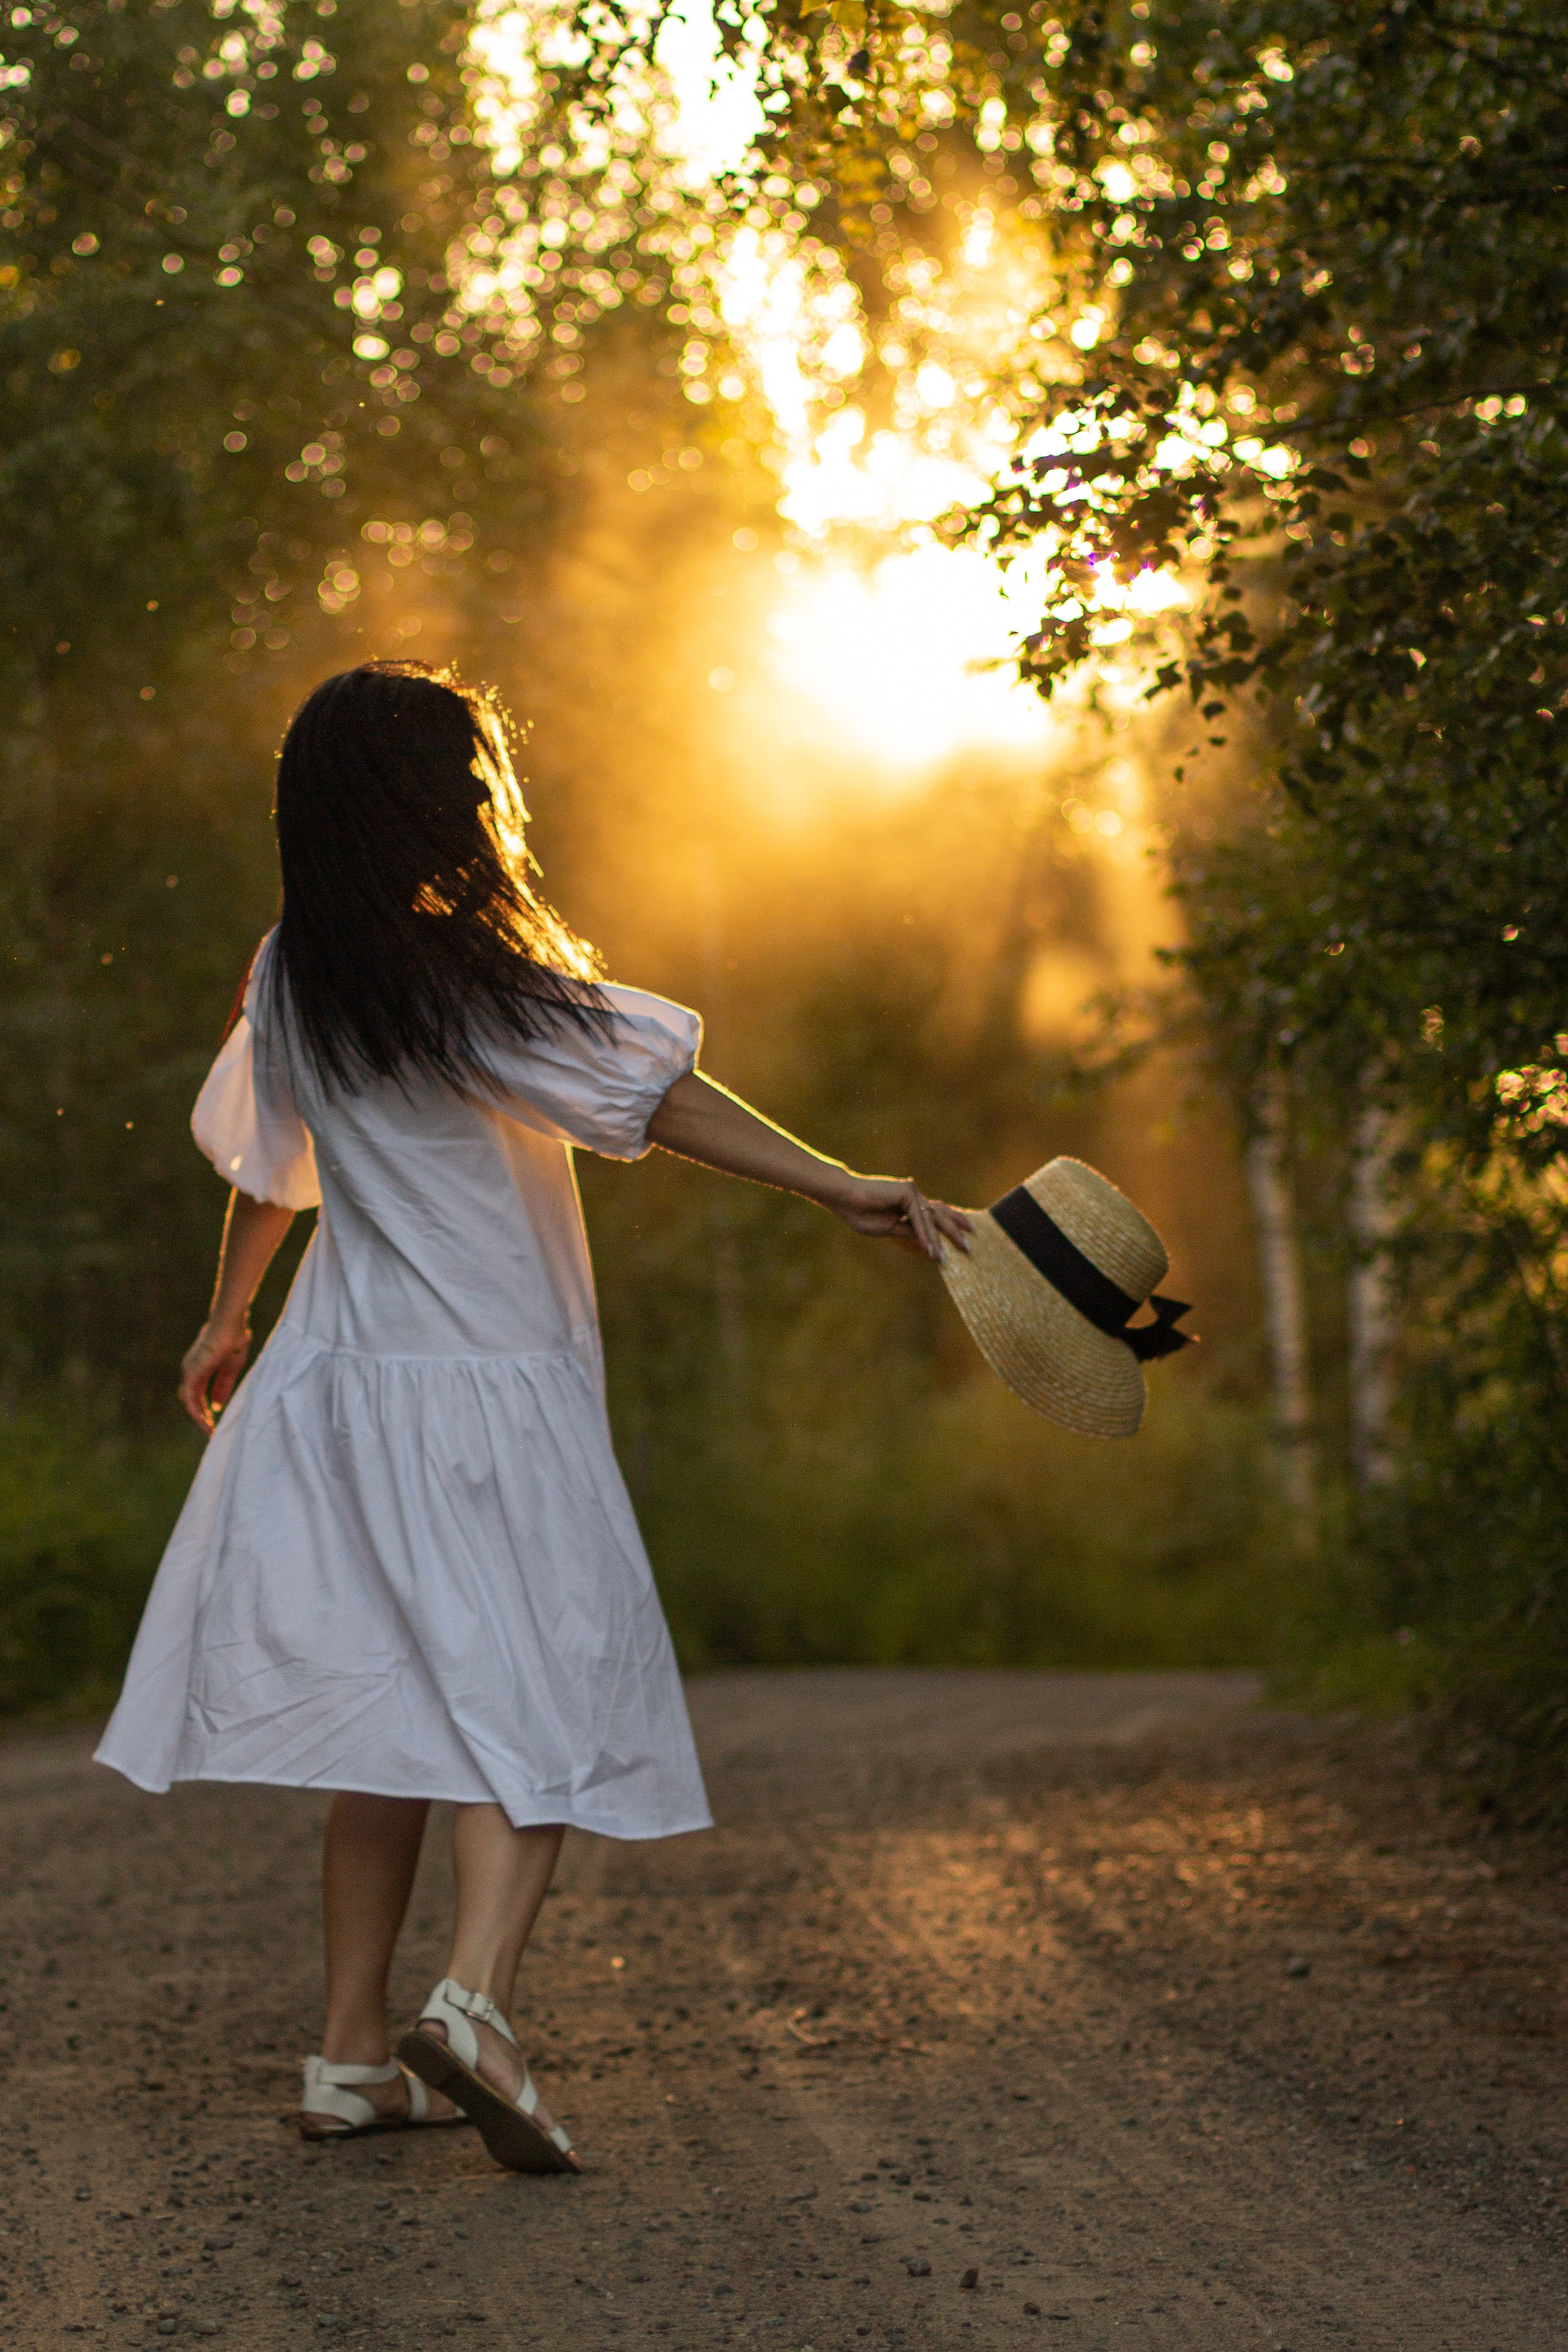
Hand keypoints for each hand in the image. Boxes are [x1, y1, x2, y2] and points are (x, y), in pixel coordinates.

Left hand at [179, 1319, 251, 1431]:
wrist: (230, 1326)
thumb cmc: (233, 1342)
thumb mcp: (230, 1369)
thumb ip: (223, 1387)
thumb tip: (217, 1405)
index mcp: (199, 1369)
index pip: (197, 1394)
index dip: (205, 1409)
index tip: (213, 1421)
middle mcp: (190, 1371)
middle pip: (191, 1400)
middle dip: (200, 1416)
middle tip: (210, 1431)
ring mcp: (189, 1372)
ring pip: (189, 1401)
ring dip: (198, 1417)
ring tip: (209, 1430)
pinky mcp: (191, 1373)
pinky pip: (190, 1398)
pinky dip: (197, 1411)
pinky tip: (205, 1421)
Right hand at [829, 1175, 971, 1261]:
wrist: (844, 1200)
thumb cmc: (860, 1213)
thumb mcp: (889, 1228)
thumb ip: (909, 1231)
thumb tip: (927, 1241)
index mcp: (908, 1203)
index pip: (935, 1213)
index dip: (951, 1221)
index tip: (966, 1232)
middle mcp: (912, 1195)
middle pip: (938, 1214)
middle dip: (954, 1230)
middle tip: (968, 1246)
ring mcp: (911, 1191)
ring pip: (929, 1219)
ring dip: (938, 1239)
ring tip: (946, 1256)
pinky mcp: (906, 1191)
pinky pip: (918, 1218)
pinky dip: (924, 1234)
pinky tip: (928, 1248)